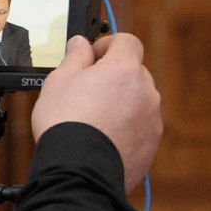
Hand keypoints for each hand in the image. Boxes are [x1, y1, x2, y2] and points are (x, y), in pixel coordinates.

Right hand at [32, 34, 161, 191]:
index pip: (126, 41)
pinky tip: (100, 138)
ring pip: (137, 100)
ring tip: (90, 119)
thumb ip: (75, 57)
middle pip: (132, 72)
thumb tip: (81, 43)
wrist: (78, 168)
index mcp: (124, 69)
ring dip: (119, 102)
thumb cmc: (65, 121)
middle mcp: (145, 90)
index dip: (107, 45)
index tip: (91, 56)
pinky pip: (138, 125)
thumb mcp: (58, 81)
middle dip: (112, 77)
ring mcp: (151, 117)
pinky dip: (124, 126)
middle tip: (84, 91)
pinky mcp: (152, 141)